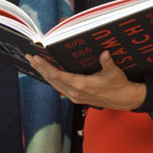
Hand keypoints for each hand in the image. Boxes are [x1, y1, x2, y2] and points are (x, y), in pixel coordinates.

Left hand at [26, 50, 146, 110]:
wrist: (123, 99)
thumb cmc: (118, 85)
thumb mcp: (114, 73)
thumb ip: (108, 63)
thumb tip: (104, 53)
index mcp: (82, 85)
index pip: (58, 75)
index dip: (46, 67)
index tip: (36, 58)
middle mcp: (75, 92)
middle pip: (52, 79)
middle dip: (39, 68)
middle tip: (29, 57)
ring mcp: (74, 96)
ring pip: (54, 84)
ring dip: (43, 74)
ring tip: (34, 63)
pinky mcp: (76, 97)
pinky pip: (59, 87)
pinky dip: (51, 79)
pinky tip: (46, 74)